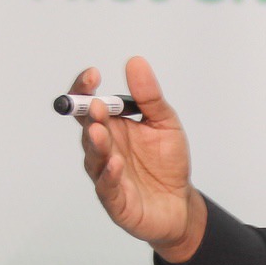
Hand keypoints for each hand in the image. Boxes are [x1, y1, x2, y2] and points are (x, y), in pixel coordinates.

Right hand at [71, 57, 206, 260]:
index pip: (88, 105)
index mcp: (112, 127)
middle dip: (90, 117)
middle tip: (96, 106)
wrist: (180, 202)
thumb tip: (135, 62)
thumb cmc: (167, 162)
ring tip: (100, 130)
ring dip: (97, 144)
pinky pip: (108, 187)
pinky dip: (110, 175)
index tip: (93, 74)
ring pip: (94, 158)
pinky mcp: (116, 201)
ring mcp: (106, 175)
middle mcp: (104, 149)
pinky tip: (116, 163)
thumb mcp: (164, 122)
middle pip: (88, 129)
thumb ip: (150, 96)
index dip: (84, 90)